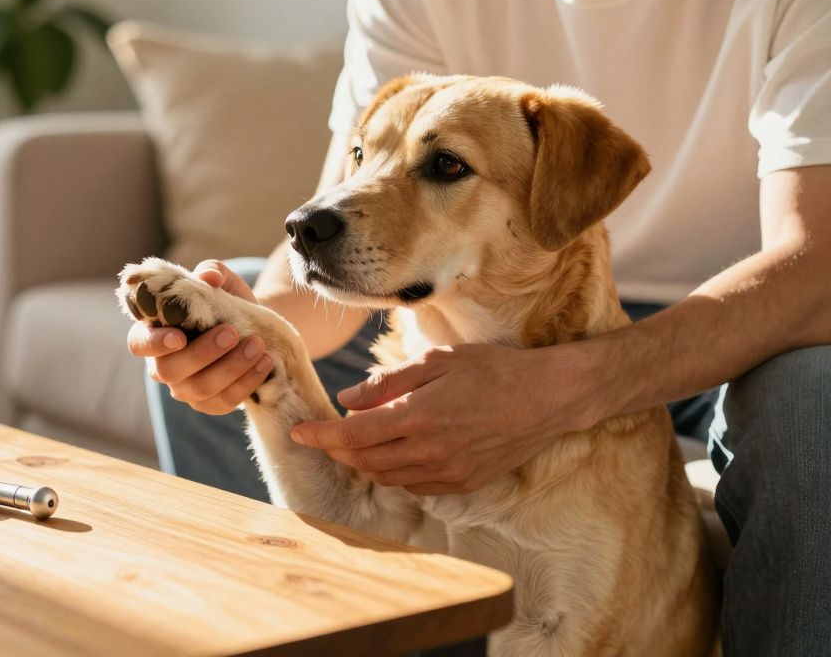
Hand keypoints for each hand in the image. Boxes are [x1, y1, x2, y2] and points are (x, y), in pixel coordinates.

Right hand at [126, 260, 274, 414]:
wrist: (253, 327)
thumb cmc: (226, 301)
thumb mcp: (221, 280)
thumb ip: (212, 272)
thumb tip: (209, 277)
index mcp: (153, 333)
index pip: (139, 344)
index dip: (155, 344)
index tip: (180, 336)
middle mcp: (162, 366)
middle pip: (169, 370)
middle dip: (202, 353)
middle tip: (232, 333)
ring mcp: (185, 389)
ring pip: (201, 388)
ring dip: (231, 367)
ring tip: (257, 345)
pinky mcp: (210, 404)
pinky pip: (225, 401)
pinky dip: (247, 382)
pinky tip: (264, 363)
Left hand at [289, 344, 589, 493]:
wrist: (547, 398)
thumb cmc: (492, 370)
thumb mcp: (436, 360)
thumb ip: (387, 382)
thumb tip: (346, 400)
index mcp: (419, 417)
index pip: (352, 436)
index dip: (320, 436)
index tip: (299, 432)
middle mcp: (430, 452)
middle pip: (364, 461)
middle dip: (338, 449)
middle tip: (328, 432)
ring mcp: (448, 473)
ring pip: (387, 477)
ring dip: (365, 462)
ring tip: (360, 439)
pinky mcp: (463, 484)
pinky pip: (414, 485)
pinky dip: (395, 472)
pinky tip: (396, 452)